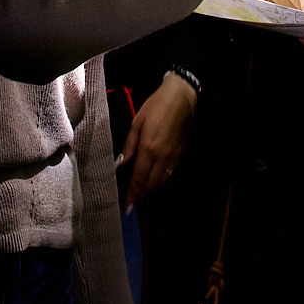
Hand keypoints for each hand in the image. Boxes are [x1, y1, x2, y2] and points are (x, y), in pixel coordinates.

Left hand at [120, 72, 196, 208]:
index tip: (126, 205)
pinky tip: (154, 180)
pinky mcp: (181, 153)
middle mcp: (163, 156)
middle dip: (141, 195)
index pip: (139, 178)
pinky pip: (170, 173)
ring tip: (140, 193)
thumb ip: (129, 145)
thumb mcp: (137, 122)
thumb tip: (121, 164)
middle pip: (151, 184)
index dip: (133, 193)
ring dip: (150, 189)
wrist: (182, 97)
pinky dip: (160, 180)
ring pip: (162, 181)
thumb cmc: (156, 106)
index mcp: (149, 148)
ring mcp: (174, 156)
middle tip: (131, 202)